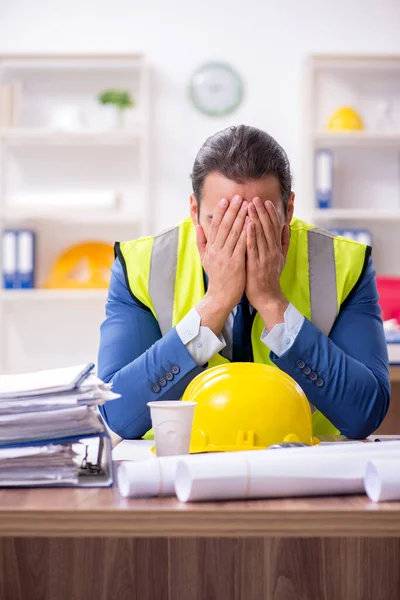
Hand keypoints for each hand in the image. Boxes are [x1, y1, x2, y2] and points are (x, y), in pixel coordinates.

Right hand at [195, 195, 247, 334]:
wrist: (220, 297)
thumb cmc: (216, 277)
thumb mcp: (204, 259)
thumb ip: (201, 242)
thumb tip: (198, 227)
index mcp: (211, 248)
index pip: (215, 226)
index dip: (221, 212)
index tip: (226, 199)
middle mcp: (217, 250)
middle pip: (225, 226)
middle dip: (232, 210)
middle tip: (239, 197)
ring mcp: (226, 257)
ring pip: (234, 233)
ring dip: (241, 218)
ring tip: (247, 205)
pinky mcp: (235, 264)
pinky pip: (242, 245)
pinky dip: (247, 233)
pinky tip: (253, 223)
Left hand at [246, 198, 289, 329]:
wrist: (268, 297)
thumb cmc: (270, 278)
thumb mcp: (281, 259)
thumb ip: (283, 242)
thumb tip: (286, 227)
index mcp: (276, 249)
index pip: (274, 227)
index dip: (270, 214)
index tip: (265, 201)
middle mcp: (271, 251)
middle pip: (267, 228)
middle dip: (261, 212)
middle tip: (255, 198)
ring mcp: (264, 257)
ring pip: (260, 235)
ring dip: (255, 219)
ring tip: (250, 205)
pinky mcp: (256, 265)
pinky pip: (253, 247)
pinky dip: (251, 235)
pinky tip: (247, 224)